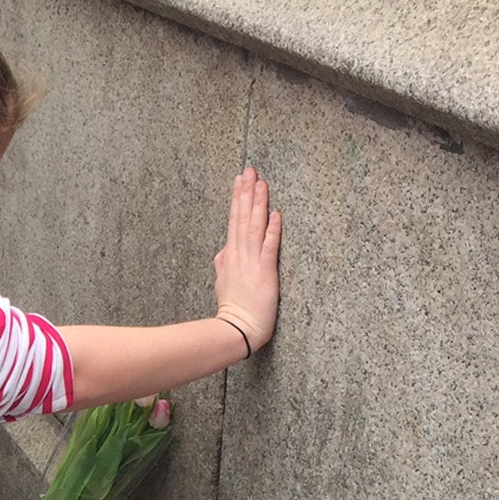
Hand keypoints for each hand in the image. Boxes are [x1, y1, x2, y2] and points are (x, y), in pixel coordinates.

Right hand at [212, 167, 281, 351]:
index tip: (240, 180)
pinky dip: (272, 231)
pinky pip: (269, 248)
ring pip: (254, 227)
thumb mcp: (223, 282)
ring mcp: (251, 262)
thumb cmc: (233, 309)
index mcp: (230, 255)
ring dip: (258, 204)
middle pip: (242, 217)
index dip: (238, 198)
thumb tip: (222, 252)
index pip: (234, 220)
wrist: (237, 329)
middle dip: (246, 192)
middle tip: (249, 170)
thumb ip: (223, 264)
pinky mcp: (265, 272)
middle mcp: (239, 254)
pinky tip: (275, 215)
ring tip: (261, 183)